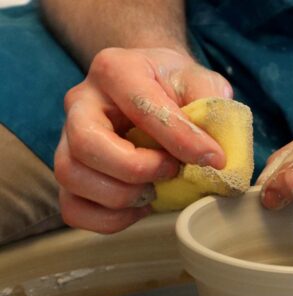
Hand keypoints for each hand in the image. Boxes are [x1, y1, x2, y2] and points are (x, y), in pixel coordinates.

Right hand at [55, 47, 232, 232]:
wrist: (152, 92)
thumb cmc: (174, 89)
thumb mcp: (199, 82)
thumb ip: (211, 103)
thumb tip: (216, 150)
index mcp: (116, 70)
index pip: (140, 107)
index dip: (181, 140)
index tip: (214, 159)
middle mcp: (81, 102)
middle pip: (87, 144)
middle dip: (136, 169)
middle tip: (171, 172)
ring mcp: (67, 139)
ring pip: (72, 176)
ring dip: (121, 196)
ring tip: (154, 192)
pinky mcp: (71, 174)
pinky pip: (74, 208)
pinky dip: (109, 219)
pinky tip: (139, 208)